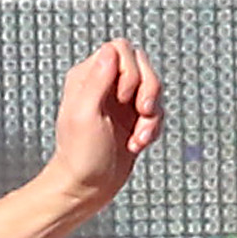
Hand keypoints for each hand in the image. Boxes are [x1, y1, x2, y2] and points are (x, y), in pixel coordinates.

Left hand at [43, 38, 163, 210]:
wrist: (87, 187)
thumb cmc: (81, 155)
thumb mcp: (85, 114)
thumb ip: (97, 79)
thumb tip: (110, 50)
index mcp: (87, 76)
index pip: (120, 50)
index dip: (130, 71)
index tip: (121, 98)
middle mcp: (104, 84)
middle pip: (142, 64)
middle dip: (148, 90)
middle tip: (140, 112)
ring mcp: (120, 101)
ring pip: (153, 88)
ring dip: (152, 115)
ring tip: (138, 137)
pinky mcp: (133, 118)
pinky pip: (156, 110)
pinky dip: (153, 128)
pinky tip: (137, 144)